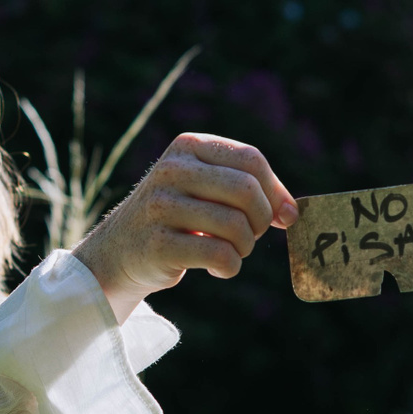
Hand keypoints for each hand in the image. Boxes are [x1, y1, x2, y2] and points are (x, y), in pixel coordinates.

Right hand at [73, 133, 295, 320]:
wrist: (119, 251)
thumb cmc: (179, 217)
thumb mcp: (207, 188)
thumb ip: (249, 189)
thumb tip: (292, 212)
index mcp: (188, 146)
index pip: (251, 159)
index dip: (276, 191)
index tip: (283, 216)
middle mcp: (171, 169)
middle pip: (247, 190)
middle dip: (262, 220)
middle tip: (252, 236)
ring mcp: (160, 206)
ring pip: (235, 225)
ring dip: (245, 247)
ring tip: (232, 251)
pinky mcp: (157, 243)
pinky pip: (218, 254)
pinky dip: (229, 266)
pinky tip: (218, 267)